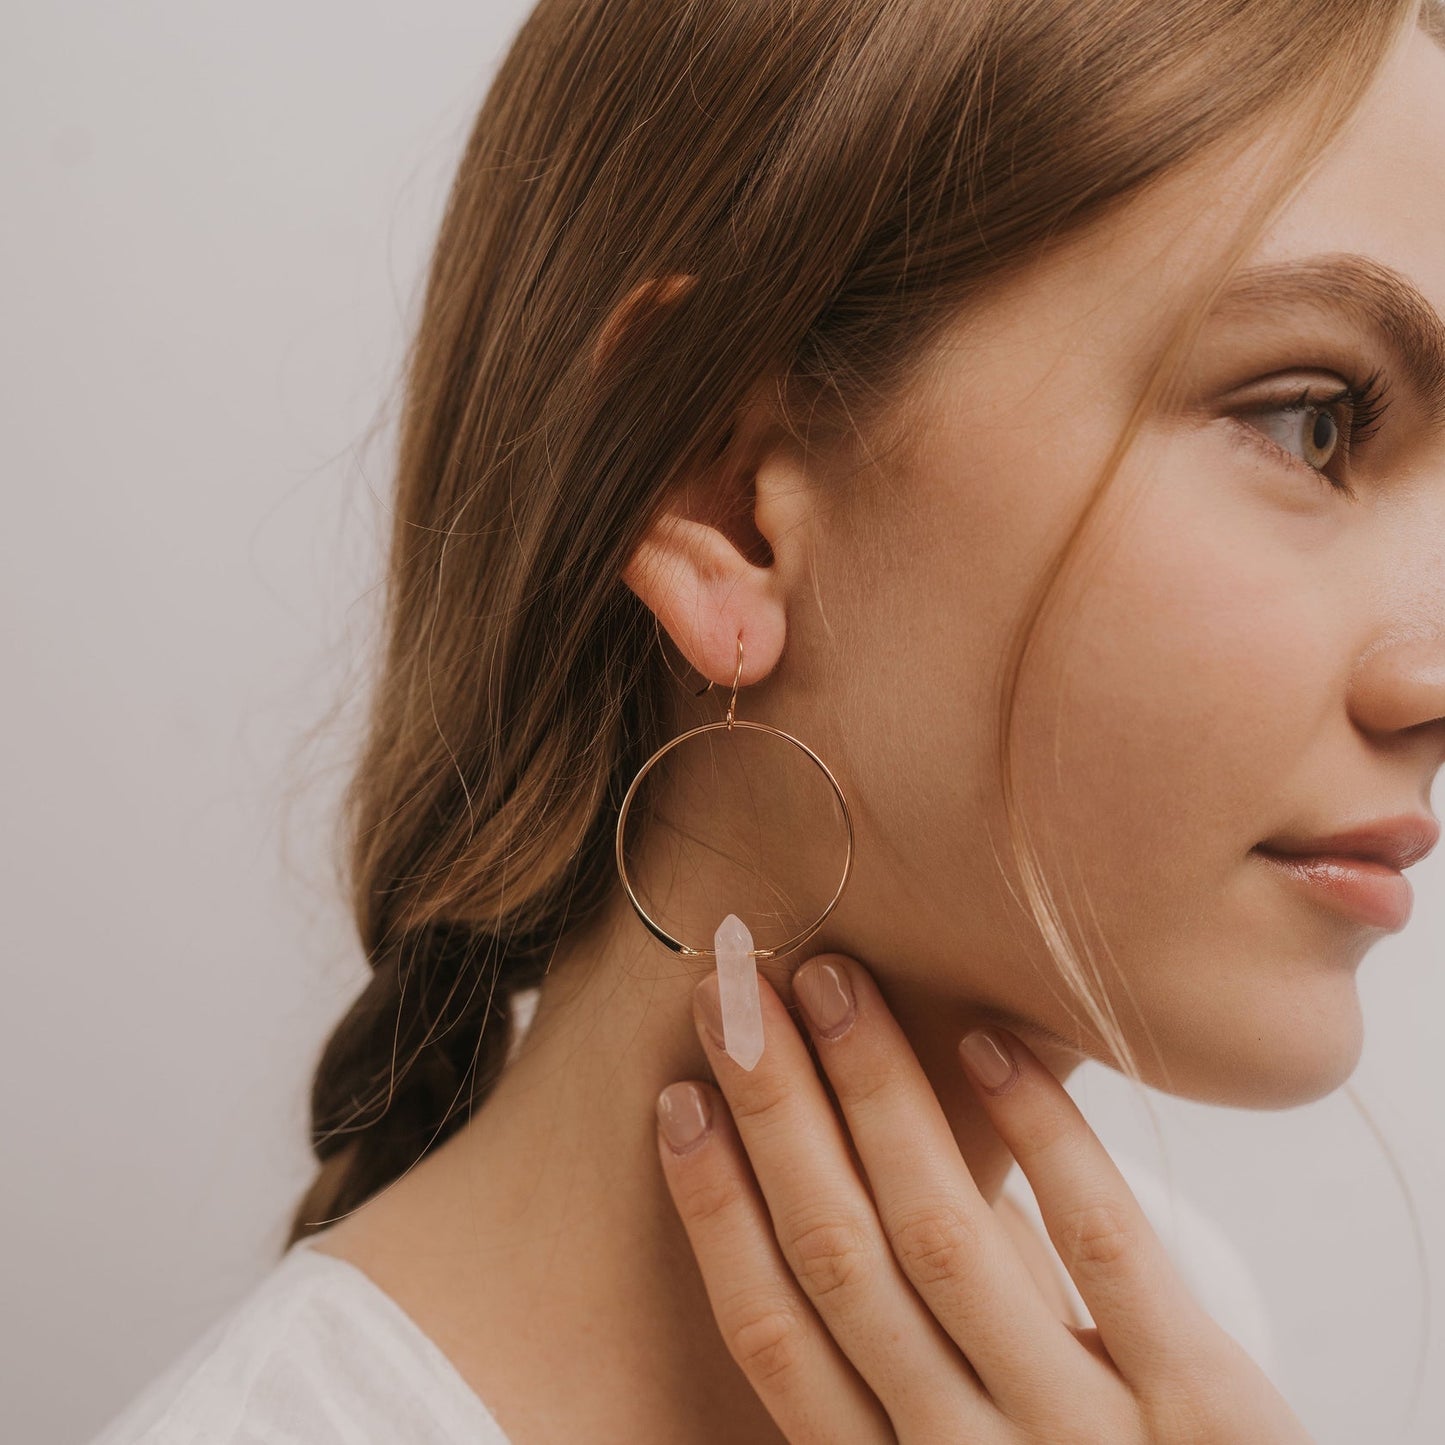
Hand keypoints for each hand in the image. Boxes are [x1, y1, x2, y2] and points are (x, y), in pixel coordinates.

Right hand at [654, 953, 1310, 1443]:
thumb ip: (932, 1338)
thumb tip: (883, 1160)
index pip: (773, 1336)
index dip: (717, 1211)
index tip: (678, 1099)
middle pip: (841, 1261)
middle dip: (777, 1114)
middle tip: (734, 995)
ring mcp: (1085, 1440)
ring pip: (949, 1240)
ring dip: (880, 1096)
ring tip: (835, 986)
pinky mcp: (1208, 1414)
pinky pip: (1107, 1250)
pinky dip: (1042, 1137)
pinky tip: (987, 1044)